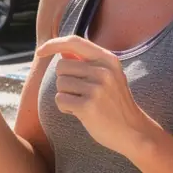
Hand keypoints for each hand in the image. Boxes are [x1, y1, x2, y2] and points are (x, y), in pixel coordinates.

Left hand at [36, 35, 153, 156]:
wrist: (133, 131)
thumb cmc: (114, 103)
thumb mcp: (108, 76)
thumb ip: (86, 62)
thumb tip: (61, 50)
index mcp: (108, 59)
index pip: (74, 41)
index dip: (53, 44)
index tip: (40, 52)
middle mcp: (103, 71)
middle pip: (61, 66)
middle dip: (64, 80)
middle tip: (82, 94)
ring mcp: (96, 89)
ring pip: (60, 84)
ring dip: (66, 95)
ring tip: (84, 103)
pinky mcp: (88, 106)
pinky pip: (60, 100)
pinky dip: (65, 108)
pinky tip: (81, 113)